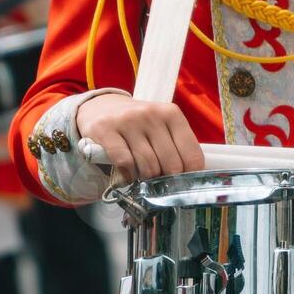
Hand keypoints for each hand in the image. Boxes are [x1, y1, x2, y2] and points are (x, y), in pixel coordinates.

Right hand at [74, 93, 203, 180]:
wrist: (102, 108)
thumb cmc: (139, 125)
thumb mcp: (162, 128)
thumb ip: (177, 148)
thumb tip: (186, 181)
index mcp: (171, 114)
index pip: (192, 155)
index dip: (189, 177)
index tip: (182, 184)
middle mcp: (150, 114)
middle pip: (171, 164)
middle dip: (167, 180)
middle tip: (160, 183)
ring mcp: (127, 121)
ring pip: (148, 166)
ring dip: (147, 180)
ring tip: (143, 178)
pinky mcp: (106, 129)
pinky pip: (125, 163)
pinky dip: (128, 176)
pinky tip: (128, 176)